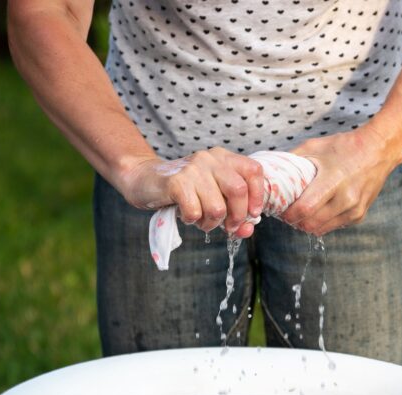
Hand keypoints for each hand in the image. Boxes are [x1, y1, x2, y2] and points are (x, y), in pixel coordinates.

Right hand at [117, 147, 263, 237]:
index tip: (252, 214)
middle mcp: (210, 159)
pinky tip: (186, 215)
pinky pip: (195, 212)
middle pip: (238, 190)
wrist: (145, 180)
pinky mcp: (176, 182)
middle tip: (228, 227)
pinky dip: (192, 221)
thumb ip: (234, 214)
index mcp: (224, 158)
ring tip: (201, 220)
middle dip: (237, 216)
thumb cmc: (185, 191)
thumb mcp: (213, 198)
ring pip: (217, 208)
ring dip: (211, 223)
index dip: (257, 196)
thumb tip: (248, 230)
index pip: (254, 171)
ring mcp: (192, 169)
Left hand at [282, 126, 401, 235]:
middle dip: (295, 221)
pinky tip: (319, 210)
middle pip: (311, 224)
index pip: (305, 209)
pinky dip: (322, 222)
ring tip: (301, 213)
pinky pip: (333, 226)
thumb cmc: (344, 146)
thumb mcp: (315, 147)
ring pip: (321, 229)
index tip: (281, 210)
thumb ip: (292, 160)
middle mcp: (346, 198)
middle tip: (288, 213)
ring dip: (307, 225)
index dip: (289, 214)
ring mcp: (355, 209)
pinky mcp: (359, 215)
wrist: (378, 150)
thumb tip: (270, 172)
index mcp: (333, 180)